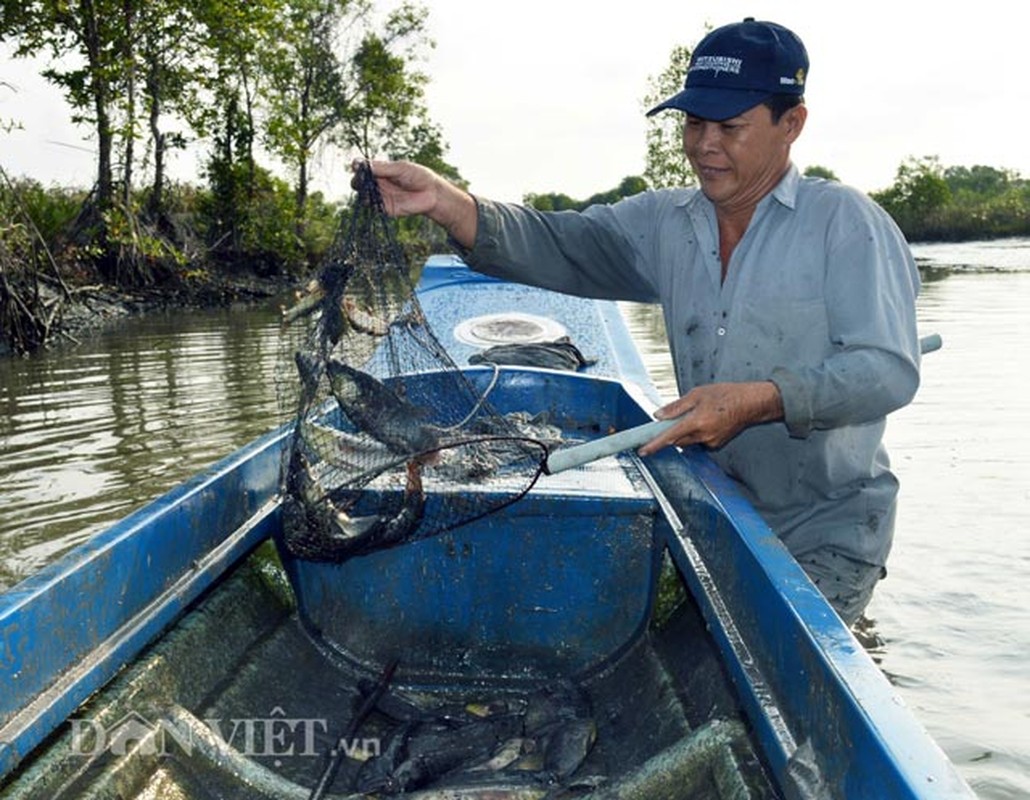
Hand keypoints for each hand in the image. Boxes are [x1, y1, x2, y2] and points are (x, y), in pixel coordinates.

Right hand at [354, 159, 438, 216]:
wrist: (432, 194)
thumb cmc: (418, 176)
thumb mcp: (400, 168)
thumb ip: (381, 168)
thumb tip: (359, 164)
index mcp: (380, 170)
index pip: (363, 167)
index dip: (358, 166)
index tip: (356, 166)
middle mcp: (378, 182)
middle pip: (359, 181)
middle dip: (357, 180)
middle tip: (361, 179)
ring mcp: (380, 195)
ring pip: (363, 194)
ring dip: (362, 192)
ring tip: (367, 189)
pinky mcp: (384, 208)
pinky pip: (372, 206)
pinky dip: (369, 203)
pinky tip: (372, 199)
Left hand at [637, 381, 783, 455]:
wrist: (752, 403)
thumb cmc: (728, 395)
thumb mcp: (697, 394)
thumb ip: (676, 407)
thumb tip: (659, 415)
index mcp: (697, 422)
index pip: (670, 436)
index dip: (654, 445)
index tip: (643, 451)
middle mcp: (703, 435)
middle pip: (677, 440)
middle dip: (670, 433)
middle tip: (671, 420)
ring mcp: (711, 442)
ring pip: (687, 442)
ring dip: (684, 432)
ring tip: (696, 415)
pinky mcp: (716, 444)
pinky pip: (698, 442)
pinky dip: (695, 434)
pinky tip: (705, 420)